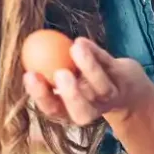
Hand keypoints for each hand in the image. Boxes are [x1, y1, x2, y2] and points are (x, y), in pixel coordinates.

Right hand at [23, 37, 153, 125]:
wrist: (127, 86)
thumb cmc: (86, 82)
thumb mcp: (68, 80)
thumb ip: (50, 71)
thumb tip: (25, 50)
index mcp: (72, 111)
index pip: (54, 109)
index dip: (41, 96)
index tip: (29, 75)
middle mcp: (93, 109)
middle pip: (82, 110)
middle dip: (71, 94)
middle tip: (59, 73)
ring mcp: (111, 95)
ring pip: (102, 87)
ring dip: (89, 67)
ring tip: (74, 47)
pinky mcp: (124, 78)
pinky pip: (110, 65)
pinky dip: (97, 52)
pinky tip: (81, 41)